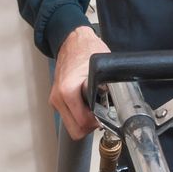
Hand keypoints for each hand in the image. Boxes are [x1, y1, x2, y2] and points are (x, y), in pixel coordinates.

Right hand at [50, 24, 108, 139]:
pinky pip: (68, 116)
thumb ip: (106, 88)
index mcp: (67, 91)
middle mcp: (58, 97)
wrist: (72, 41)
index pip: (82, 123)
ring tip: (94, 110)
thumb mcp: (100, 69)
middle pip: (75, 130)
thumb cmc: (86, 50)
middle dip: (89, 126)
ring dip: (83, 122)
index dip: (97, 123)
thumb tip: (116, 102)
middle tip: (100, 117)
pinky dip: (78, 116)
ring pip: (71, 126)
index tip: (105, 118)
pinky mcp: (56, 100)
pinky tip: (86, 106)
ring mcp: (56, 99)